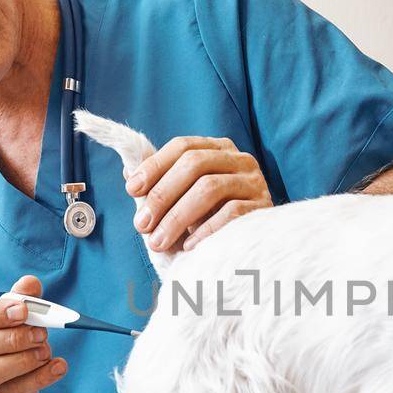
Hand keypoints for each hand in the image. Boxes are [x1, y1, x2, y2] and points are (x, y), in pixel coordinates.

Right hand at [0, 274, 66, 392]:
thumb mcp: (14, 317)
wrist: (2, 388)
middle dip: (13, 339)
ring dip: (23, 361)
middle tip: (41, 334)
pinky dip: (38, 379)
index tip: (23, 311)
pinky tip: (56, 368)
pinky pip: (10, 392)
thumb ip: (22, 299)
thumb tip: (30, 283)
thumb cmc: (5, 344)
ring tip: (45, 352)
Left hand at [125, 136, 271, 250]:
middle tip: (141, 224)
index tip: (131, 190)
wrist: (250, 243)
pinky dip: (205, 229)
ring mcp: (254, 182)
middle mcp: (239, 159)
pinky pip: (232, 213)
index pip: (182, 146)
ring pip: (210, 188)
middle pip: (194, 164)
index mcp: (218, 149)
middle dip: (162, 194)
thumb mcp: (185, 196)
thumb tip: (128, 173)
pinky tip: (188, 246)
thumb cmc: (211, 217)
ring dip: (177, 217)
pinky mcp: (263, 207)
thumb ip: (161, 182)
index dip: (154, 165)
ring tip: (158, 241)